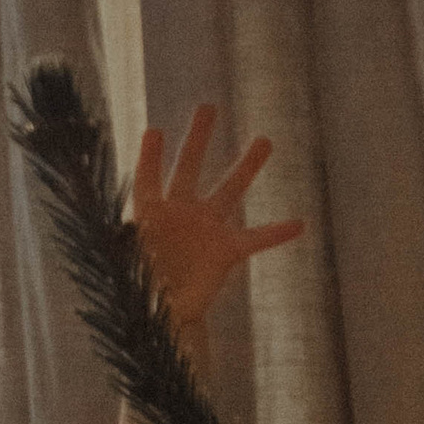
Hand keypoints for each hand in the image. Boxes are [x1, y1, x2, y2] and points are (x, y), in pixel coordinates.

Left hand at [130, 104, 300, 335]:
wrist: (163, 315)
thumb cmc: (138, 292)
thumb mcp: (127, 272)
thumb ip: (127, 253)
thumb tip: (124, 237)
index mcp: (149, 217)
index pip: (148, 182)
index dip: (150, 160)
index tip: (154, 132)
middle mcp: (180, 214)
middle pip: (188, 169)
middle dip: (198, 139)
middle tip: (207, 107)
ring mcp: (206, 229)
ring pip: (229, 191)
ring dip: (246, 167)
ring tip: (264, 140)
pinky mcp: (226, 251)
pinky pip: (255, 239)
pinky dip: (276, 233)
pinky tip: (299, 224)